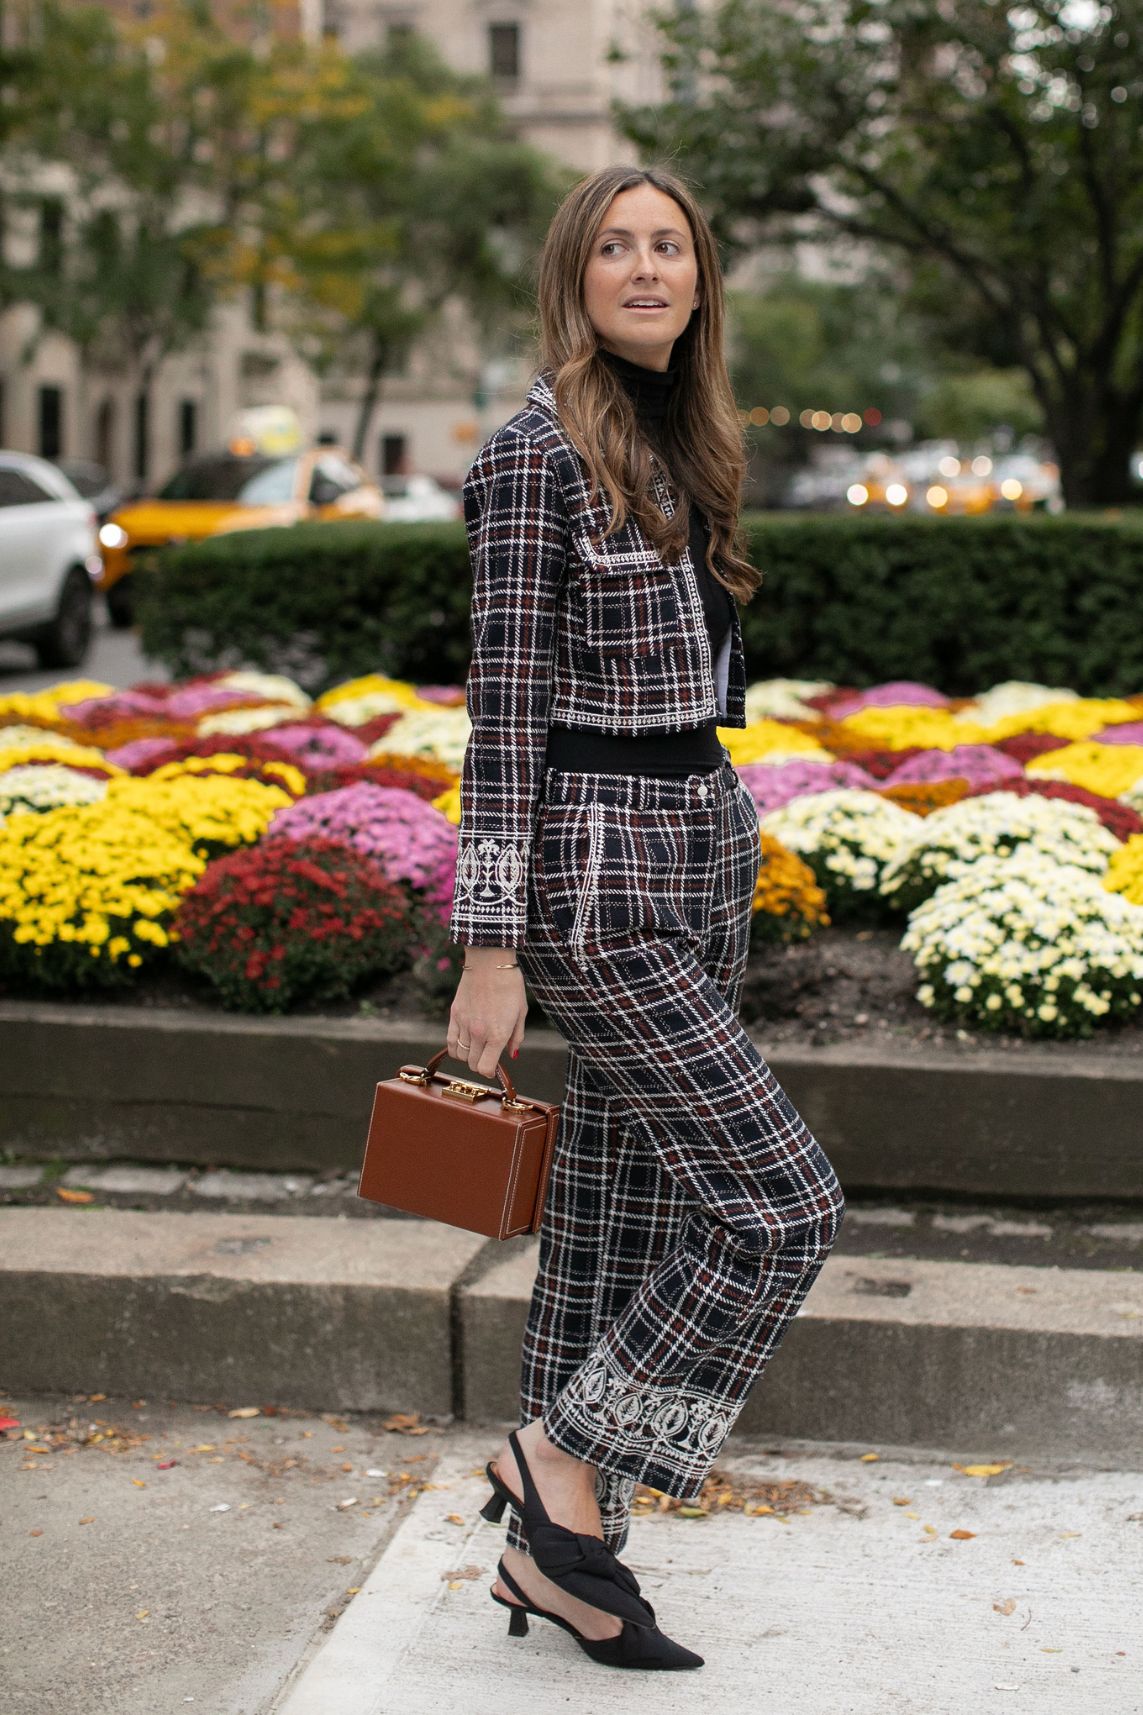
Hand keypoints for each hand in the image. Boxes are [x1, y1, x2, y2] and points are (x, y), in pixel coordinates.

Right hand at [448, 947, 526, 1079]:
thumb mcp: (521, 1012)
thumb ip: (516, 1036)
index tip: (494, 1067)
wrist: (489, 962)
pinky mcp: (454, 1015)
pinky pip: (450, 1042)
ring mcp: (464, 1024)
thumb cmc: (510, 985)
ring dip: (469, 1055)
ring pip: (461, 1055)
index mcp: (498, 1034)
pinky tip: (463, 1042)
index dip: (490, 1072)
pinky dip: (455, 1047)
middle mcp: (479, 1033)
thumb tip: (512, 1054)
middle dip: (481, 1064)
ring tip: (477, 1046)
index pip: (485, 1069)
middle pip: (473, 1065)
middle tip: (487, 1054)